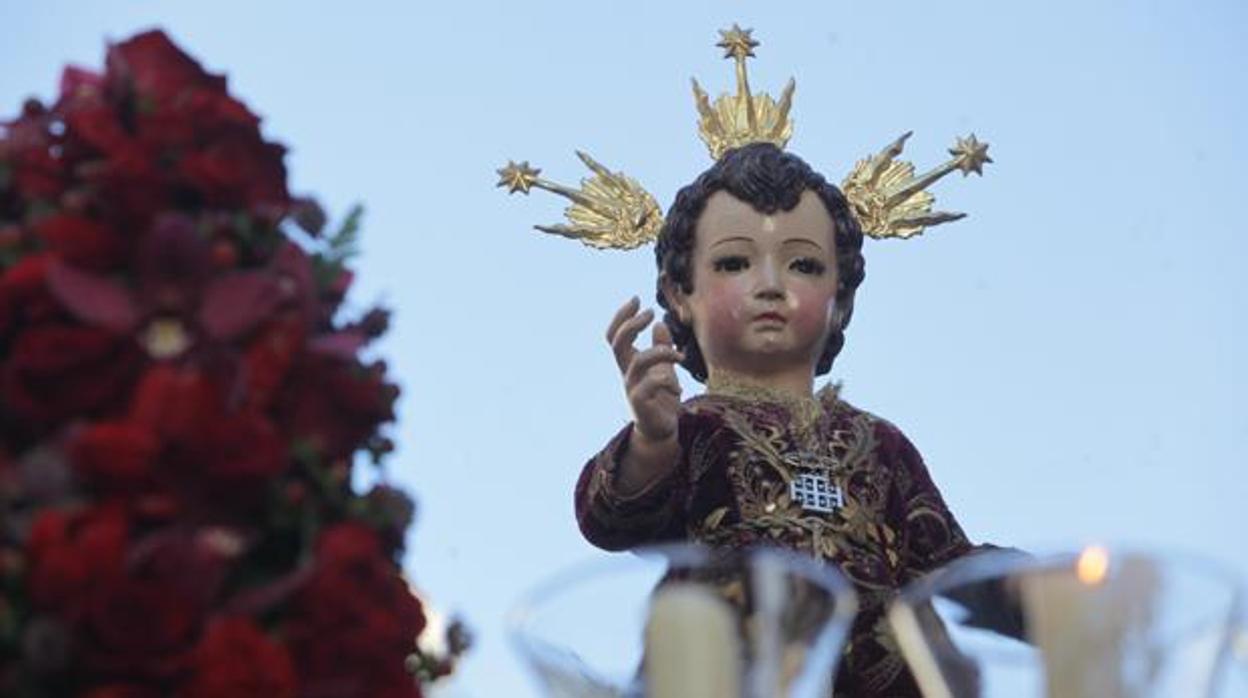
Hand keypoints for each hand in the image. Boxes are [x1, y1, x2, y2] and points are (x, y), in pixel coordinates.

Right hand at [607, 297, 683, 442]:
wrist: (662, 431)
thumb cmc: (662, 399)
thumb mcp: (664, 369)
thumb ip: (661, 348)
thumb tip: (660, 324)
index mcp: (629, 363)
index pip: (614, 336)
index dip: (621, 316)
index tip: (636, 299)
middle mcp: (626, 374)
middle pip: (617, 343)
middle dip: (632, 324)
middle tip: (650, 312)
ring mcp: (631, 389)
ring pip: (638, 362)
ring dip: (661, 353)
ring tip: (680, 357)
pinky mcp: (641, 405)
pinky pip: (649, 385)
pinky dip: (666, 380)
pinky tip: (677, 387)